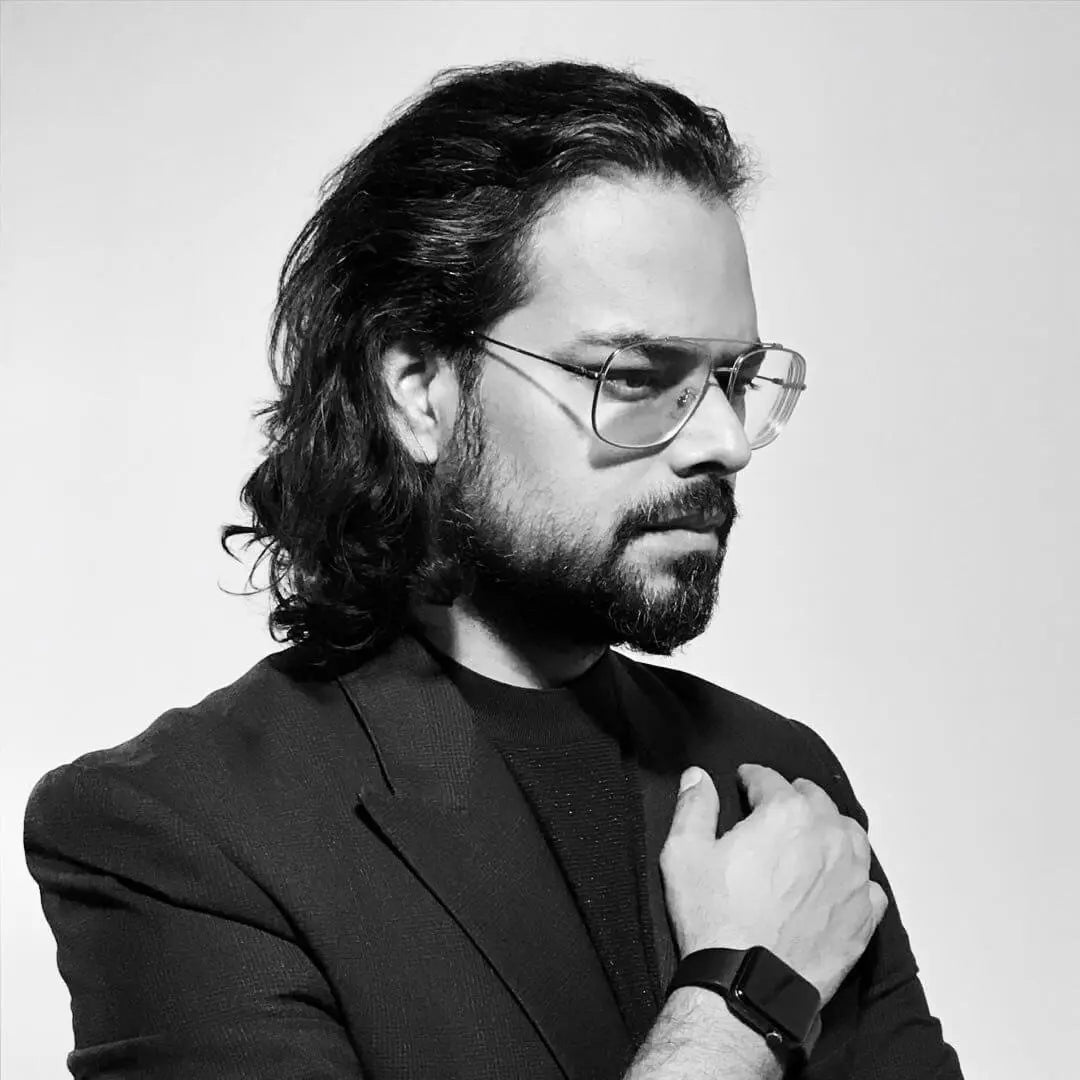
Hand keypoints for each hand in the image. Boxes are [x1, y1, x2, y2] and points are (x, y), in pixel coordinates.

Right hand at [660, 763, 887, 1005]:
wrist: (748, 985)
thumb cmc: (715, 918)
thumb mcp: (684, 853)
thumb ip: (694, 806)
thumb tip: (698, 777)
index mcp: (786, 814)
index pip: (769, 780)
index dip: (752, 777)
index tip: (744, 781)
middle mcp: (828, 837)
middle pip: (816, 800)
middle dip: (794, 795)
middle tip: (777, 802)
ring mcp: (852, 878)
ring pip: (850, 835)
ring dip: (830, 827)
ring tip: (812, 835)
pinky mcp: (863, 917)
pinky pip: (867, 883)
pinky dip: (853, 876)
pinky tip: (836, 881)